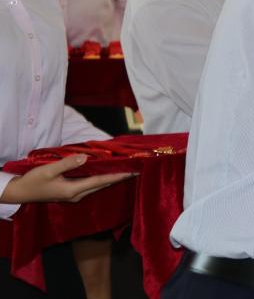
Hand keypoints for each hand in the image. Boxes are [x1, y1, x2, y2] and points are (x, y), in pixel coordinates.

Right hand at [0, 155, 135, 204]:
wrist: (20, 192)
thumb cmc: (33, 181)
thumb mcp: (48, 170)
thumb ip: (67, 163)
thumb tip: (85, 157)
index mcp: (74, 190)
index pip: (101, 181)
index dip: (118, 176)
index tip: (133, 171)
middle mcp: (77, 195)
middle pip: (102, 185)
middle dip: (119, 177)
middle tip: (135, 169)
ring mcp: (74, 195)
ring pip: (97, 186)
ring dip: (110, 178)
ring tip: (125, 170)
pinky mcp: (71, 193)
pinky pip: (90, 185)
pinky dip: (101, 179)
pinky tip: (106, 173)